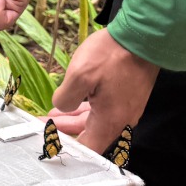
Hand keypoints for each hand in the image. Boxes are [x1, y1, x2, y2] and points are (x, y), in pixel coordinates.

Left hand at [50, 29, 159, 153]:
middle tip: (41, 126)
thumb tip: (61, 108)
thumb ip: (66, 98)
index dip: (67, 149)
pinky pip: (102, 110)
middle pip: (89, 135)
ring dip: (71, 119)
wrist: (143, 36)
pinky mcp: (125, 97)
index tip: (48, 143)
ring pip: (94, 121)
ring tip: (50, 116)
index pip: (88, 149)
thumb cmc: (112, 55)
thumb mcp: (80, 75)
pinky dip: (83, 110)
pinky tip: (69, 104)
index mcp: (110, 121)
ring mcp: (124, 108)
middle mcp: (120, 120)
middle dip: (64, 132)